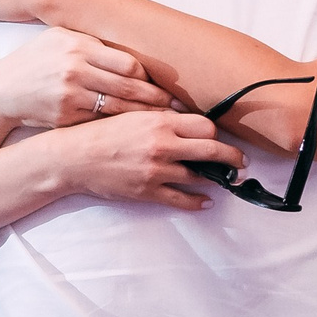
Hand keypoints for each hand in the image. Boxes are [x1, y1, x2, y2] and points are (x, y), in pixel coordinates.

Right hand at [0, 29, 170, 131]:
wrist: (0, 91)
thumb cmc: (33, 62)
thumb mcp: (58, 39)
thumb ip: (91, 43)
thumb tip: (126, 48)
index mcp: (78, 47)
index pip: (127, 63)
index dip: (148, 77)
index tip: (162, 84)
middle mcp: (76, 70)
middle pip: (129, 87)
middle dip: (156, 99)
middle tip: (176, 107)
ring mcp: (71, 96)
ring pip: (119, 108)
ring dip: (144, 115)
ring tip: (164, 120)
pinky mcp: (66, 118)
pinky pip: (102, 122)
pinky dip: (121, 126)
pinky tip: (135, 130)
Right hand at [51, 112, 245, 210]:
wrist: (74, 157)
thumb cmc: (101, 133)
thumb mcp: (133, 115)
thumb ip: (162, 117)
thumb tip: (188, 121)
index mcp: (160, 121)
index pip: (204, 126)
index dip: (216, 134)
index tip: (220, 139)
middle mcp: (163, 144)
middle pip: (212, 150)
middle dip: (232, 158)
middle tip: (242, 163)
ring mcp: (156, 170)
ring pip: (200, 176)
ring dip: (216, 180)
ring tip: (226, 181)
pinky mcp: (148, 191)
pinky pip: (182, 199)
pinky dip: (198, 202)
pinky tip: (206, 201)